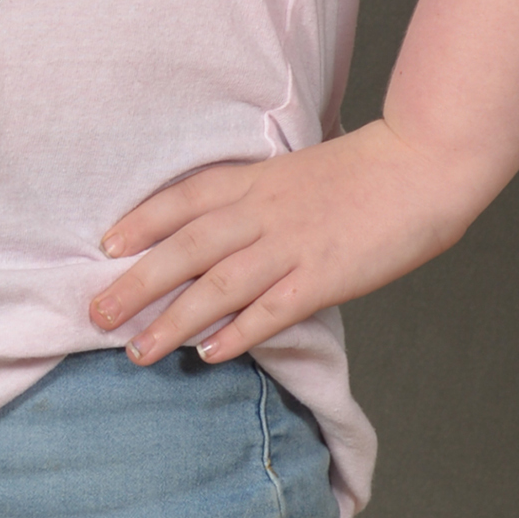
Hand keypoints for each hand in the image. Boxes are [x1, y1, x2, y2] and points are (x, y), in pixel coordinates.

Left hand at [90, 119, 487, 362]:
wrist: (422, 163)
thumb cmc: (363, 171)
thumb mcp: (296, 171)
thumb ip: (258, 197)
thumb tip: (222, 230)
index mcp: (256, 179)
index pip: (185, 199)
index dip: (142, 221)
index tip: (104, 244)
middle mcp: (264, 212)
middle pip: (185, 248)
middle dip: (136, 282)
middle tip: (96, 311)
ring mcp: (293, 245)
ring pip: (218, 285)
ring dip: (173, 320)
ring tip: (137, 350)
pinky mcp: (325, 276)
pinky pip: (272, 309)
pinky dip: (237, 332)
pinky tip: (209, 354)